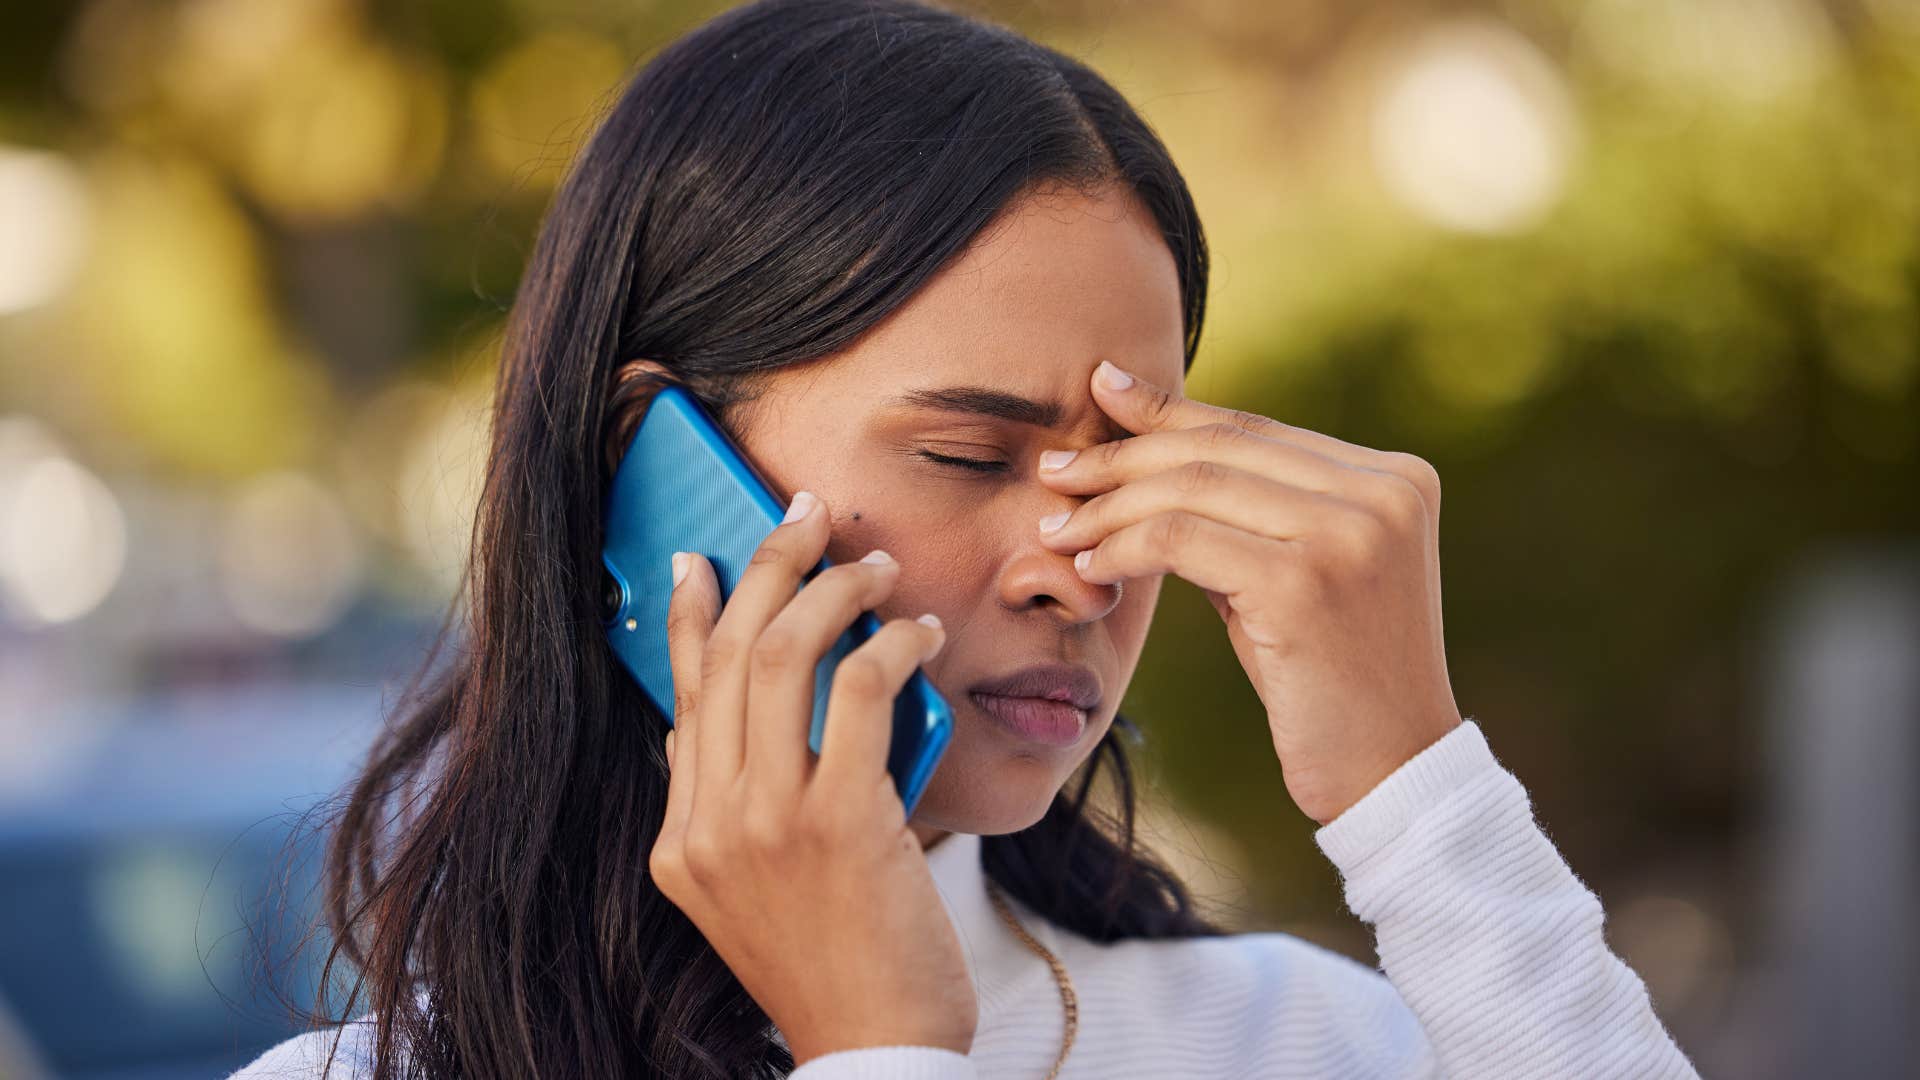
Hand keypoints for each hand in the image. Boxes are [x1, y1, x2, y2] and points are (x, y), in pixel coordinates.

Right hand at [648, 491, 977, 1062]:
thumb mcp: (750, 897)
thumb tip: (704, 730)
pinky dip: (893, 644)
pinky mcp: (840, 823)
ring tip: (876, 566)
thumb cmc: (836, 969)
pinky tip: (923, 633)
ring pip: (782, 656)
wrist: (876, 1055)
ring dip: (835, 592)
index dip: (685, 615)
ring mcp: (766, 825)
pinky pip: (861, 693)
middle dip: (767, 568)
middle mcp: (708, 826)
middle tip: (809, 520)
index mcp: (680, 843)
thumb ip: (724, 814)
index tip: (699, 556)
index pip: (677, 698)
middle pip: (724, 657)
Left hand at [1036, 361, 1462, 824]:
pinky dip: (1124, 546)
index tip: (1102, 389)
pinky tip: (1090, 566)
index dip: (1169, 411)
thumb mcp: (1296, 574)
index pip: (1254, 429)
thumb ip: (1247, 512)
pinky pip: (1183, 540)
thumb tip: (1148, 449)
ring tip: (1056, 528)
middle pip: (1219, 450)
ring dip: (1109, 506)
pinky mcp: (1306, 582)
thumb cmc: (1329, 679)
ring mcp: (1351, 534)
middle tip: (1055, 471)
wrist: (1393, 772)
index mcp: (1394, 477)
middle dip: (1123, 457)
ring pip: (1193, 489)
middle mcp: (1383, 493)